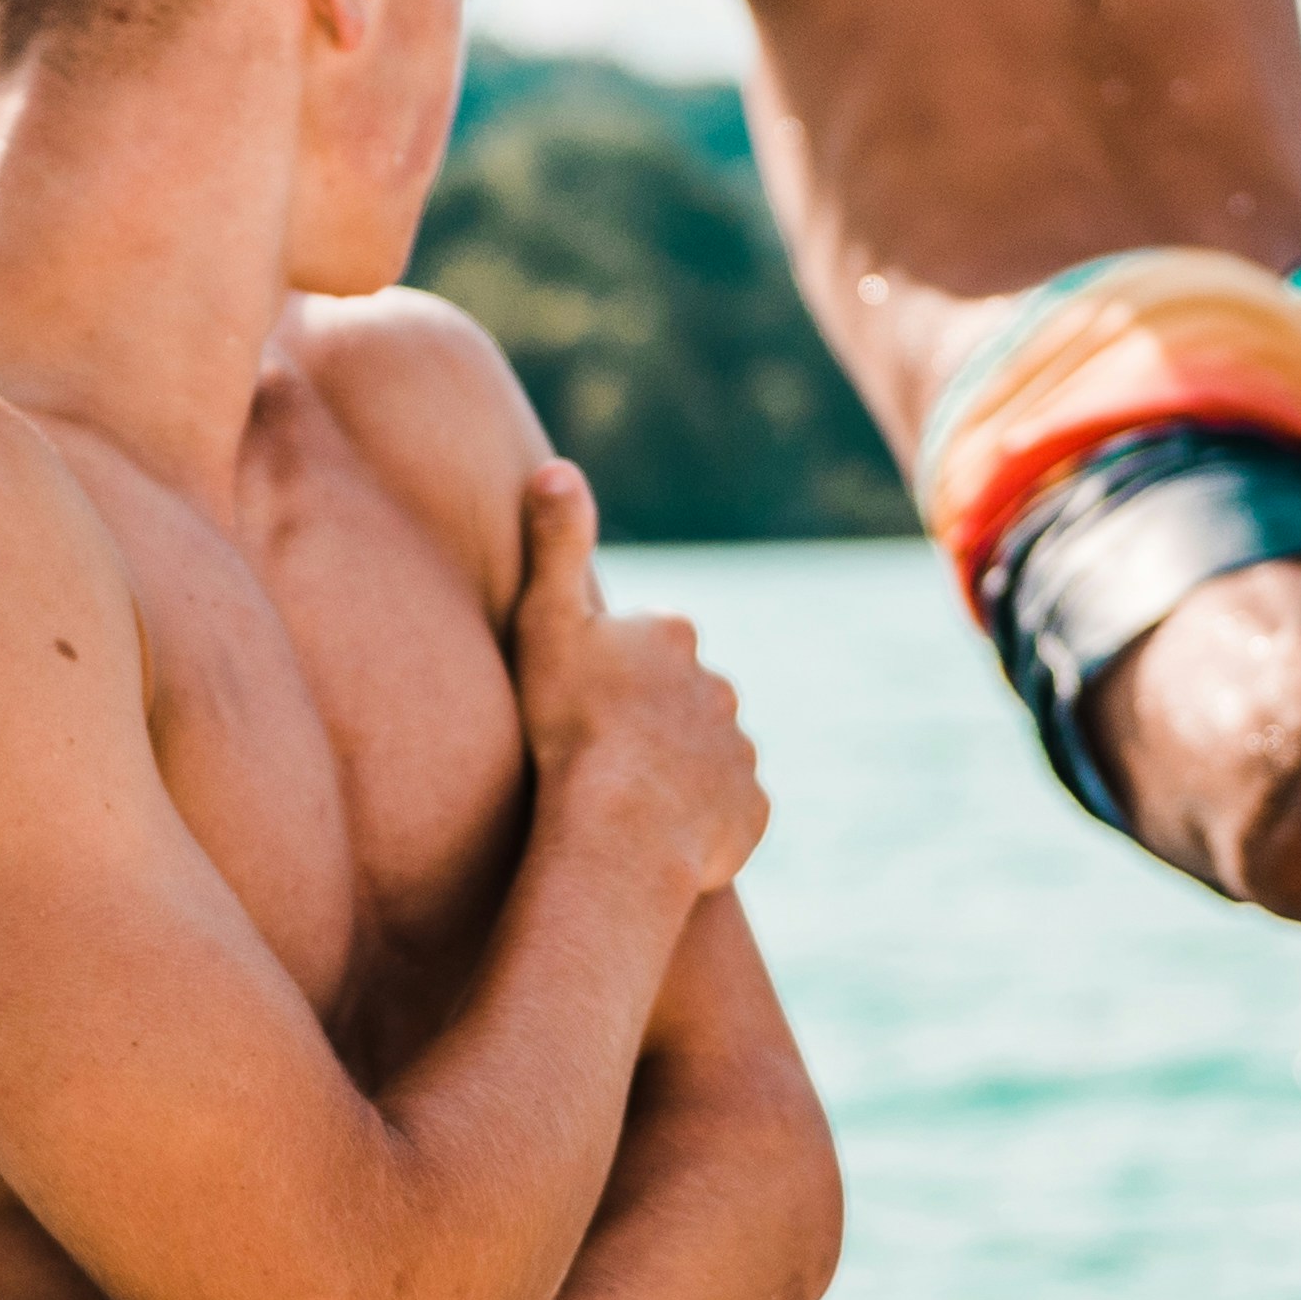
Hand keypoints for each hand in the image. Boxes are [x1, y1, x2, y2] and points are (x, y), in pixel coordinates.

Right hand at [507, 463, 766, 898]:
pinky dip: (698, 819)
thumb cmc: (573, 725)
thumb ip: (555, 543)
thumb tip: (557, 464)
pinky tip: (656, 835)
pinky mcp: (752, 809)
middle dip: (652, 717)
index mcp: (673, 636)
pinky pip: (724, 809)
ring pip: (704, 754)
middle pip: (682, 697)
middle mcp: (718, 685)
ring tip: (626, 803)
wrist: (621, 831)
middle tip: (600, 753)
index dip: (612, 668)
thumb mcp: (548, 622)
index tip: (582, 699)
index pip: (648, 641)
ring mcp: (740, 750)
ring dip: (675, 771)